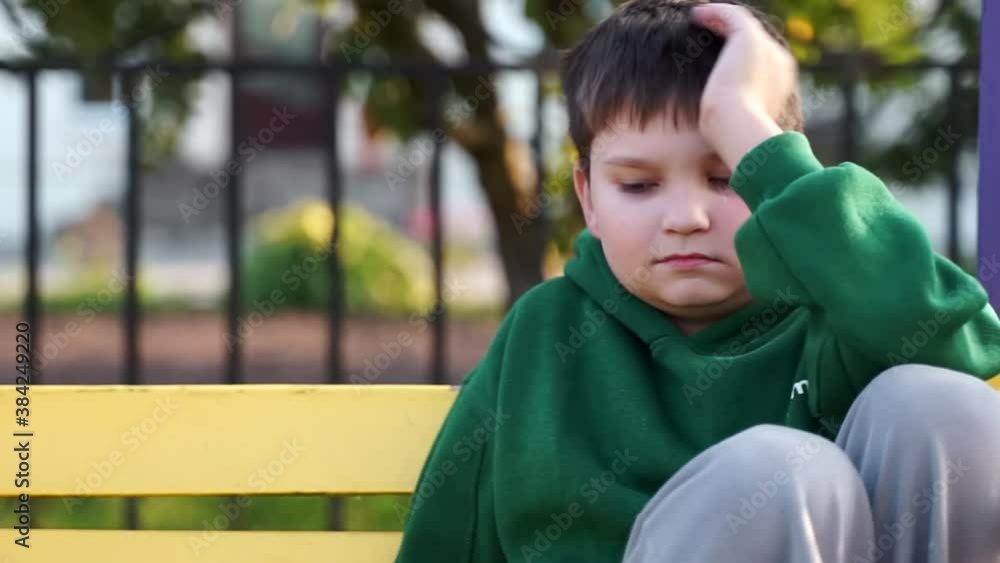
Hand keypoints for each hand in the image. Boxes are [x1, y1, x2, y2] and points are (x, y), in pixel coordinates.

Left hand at [691, 3, 796, 167]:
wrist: (738, 129)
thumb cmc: (736, 142)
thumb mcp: (736, 136)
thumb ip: (734, 131)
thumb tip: (727, 159)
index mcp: (780, 86)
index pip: (762, 64)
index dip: (741, 58)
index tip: (720, 61)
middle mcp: (779, 64)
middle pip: (754, 42)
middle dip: (732, 36)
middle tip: (709, 33)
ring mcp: (766, 50)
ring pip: (742, 26)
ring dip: (722, 21)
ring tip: (702, 19)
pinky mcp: (748, 39)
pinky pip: (731, 16)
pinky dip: (715, 13)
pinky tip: (697, 16)